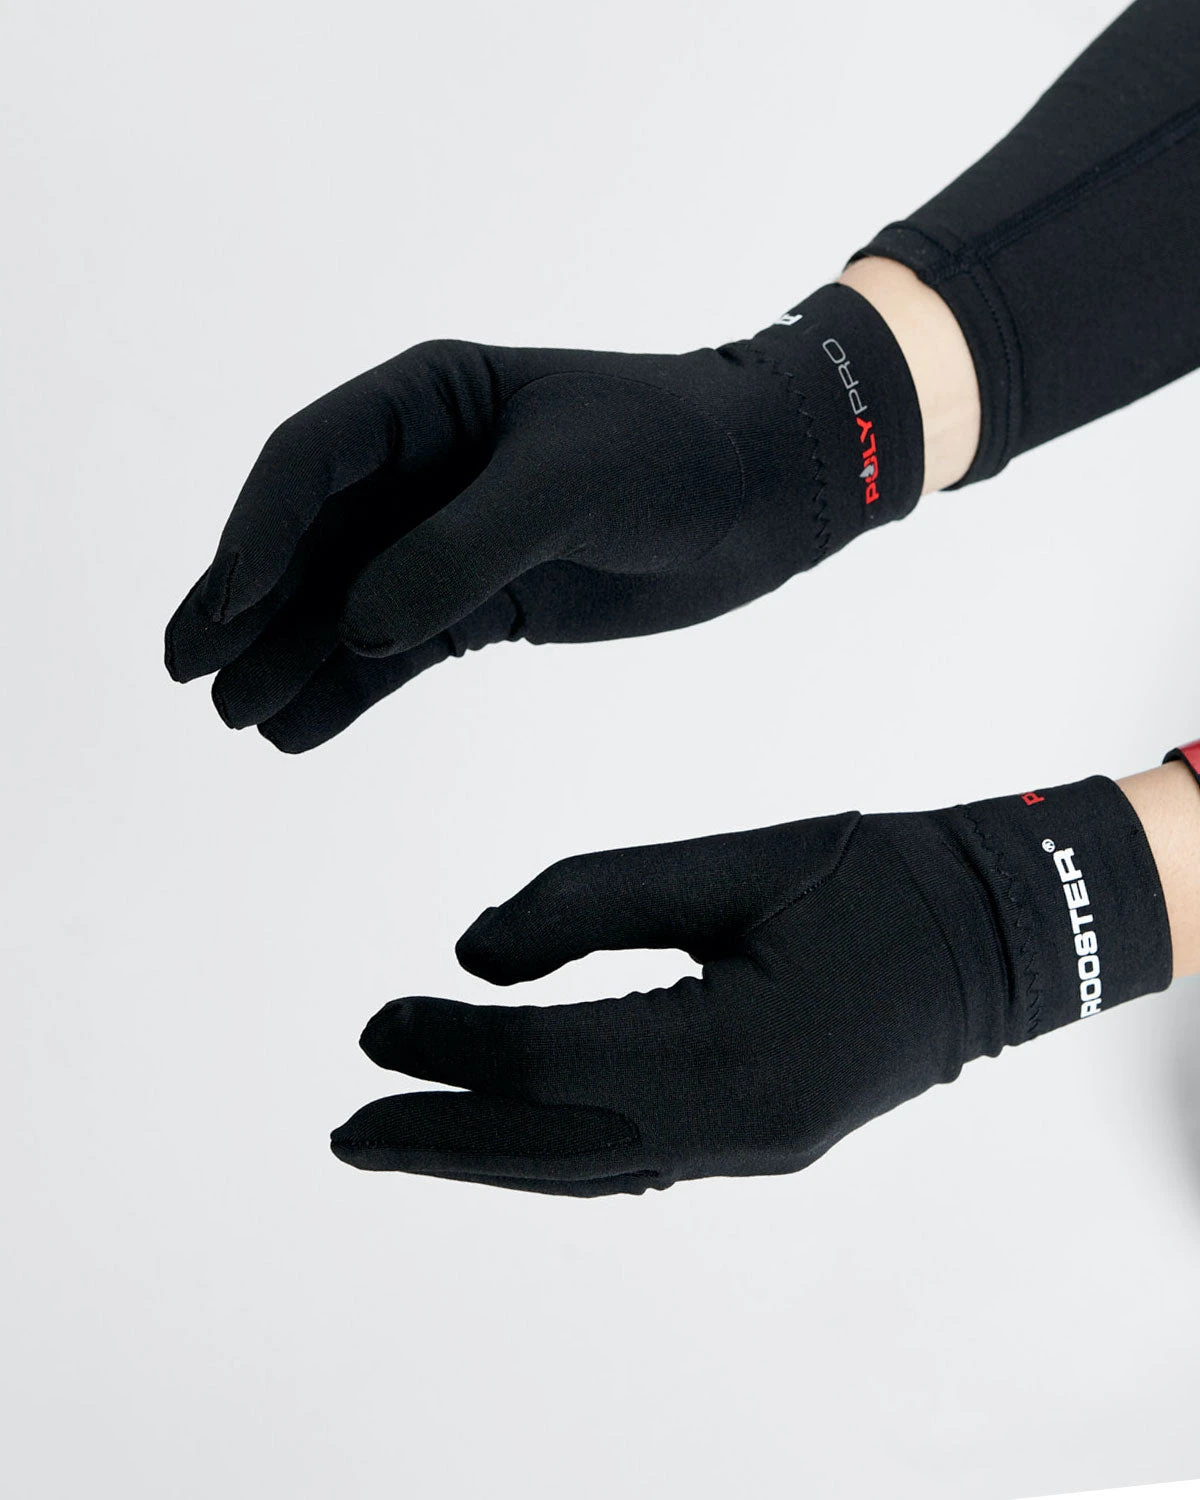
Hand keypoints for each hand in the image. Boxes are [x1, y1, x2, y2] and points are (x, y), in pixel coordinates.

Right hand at [165, 286, 922, 751]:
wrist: (766, 494)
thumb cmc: (676, 453)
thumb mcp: (568, 484)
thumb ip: (461, 550)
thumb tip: (359, 627)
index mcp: (426, 400)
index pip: (310, 461)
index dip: (256, 534)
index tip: (222, 608)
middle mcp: (420, 470)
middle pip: (307, 539)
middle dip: (246, 602)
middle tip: (187, 668)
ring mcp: (446, 541)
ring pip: (343, 603)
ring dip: (289, 657)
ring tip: (237, 718)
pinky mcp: (483, 603)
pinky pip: (397, 650)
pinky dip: (351, 689)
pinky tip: (302, 732)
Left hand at [330, 776, 1169, 1195]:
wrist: (1000, 932)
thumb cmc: (873, 878)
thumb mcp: (732, 865)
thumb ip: (594, 899)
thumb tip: (472, 953)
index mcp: (733, 1054)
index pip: (552, 1063)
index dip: (454, 1047)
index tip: (376, 1026)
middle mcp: (739, 1129)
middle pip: (556, 1147)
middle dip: (445, 1142)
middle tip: (349, 1134)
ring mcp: (755, 1150)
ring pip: (592, 1166)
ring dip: (492, 1156)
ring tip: (405, 1140)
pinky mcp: (762, 1141)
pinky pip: (634, 1160)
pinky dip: (558, 1148)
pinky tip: (508, 1131)